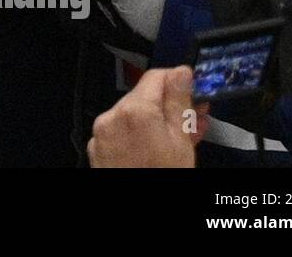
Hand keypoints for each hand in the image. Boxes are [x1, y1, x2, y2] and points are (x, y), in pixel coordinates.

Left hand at [87, 66, 205, 167]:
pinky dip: (138, 135)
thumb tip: (182, 73)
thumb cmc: (163, 178)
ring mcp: (101, 134)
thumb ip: (180, 103)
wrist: (140, 218)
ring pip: (132, 115)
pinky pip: (120, 132)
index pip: (156, 76)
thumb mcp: (181, 141)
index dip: (177, 81)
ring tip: (180, 134)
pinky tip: (158, 146)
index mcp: (134, 110)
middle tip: (193, 116)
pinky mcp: (97, 149)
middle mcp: (111, 117)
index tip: (193, 90)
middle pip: (143, 96)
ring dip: (155, 120)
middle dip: (168, 104)